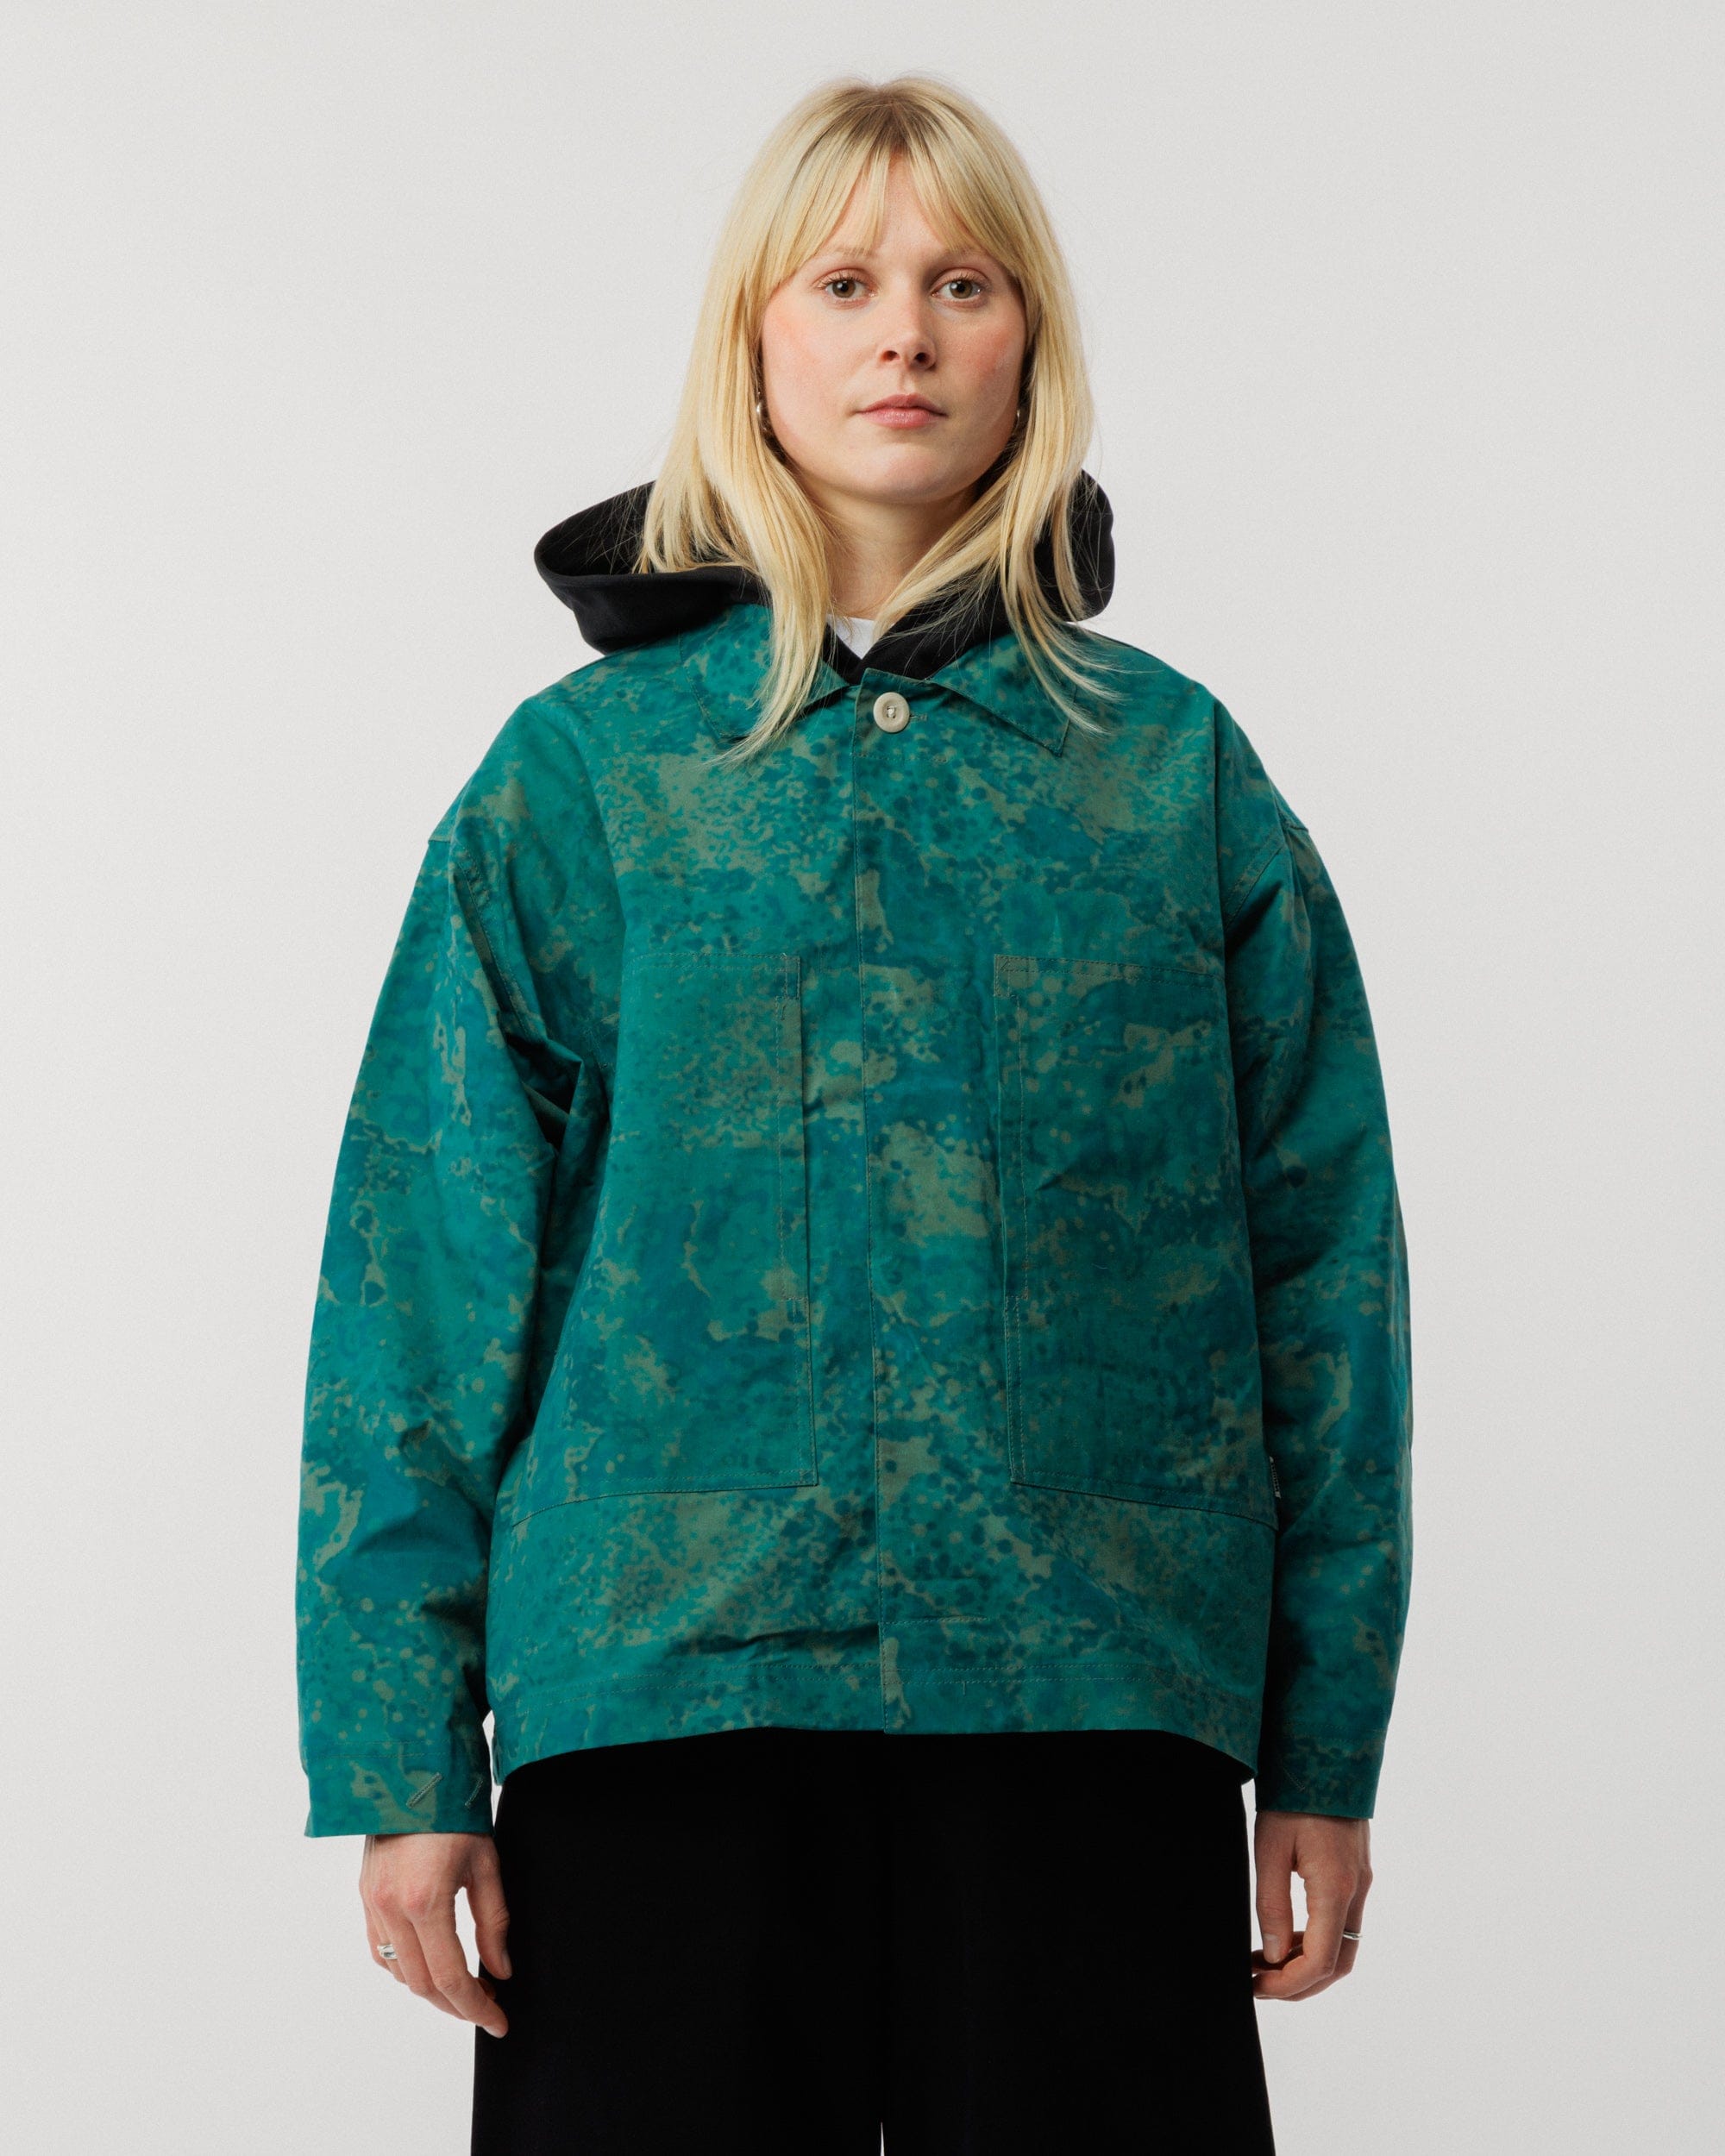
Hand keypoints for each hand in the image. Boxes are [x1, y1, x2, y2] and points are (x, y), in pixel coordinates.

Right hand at [359, 1830, 512, 2036]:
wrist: (410, 1769)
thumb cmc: (454, 1810)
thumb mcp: (487, 1863)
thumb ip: (494, 1922)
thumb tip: (500, 1970)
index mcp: (425, 1900)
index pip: (451, 1978)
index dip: (476, 2007)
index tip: (499, 2020)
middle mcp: (391, 1908)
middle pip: (422, 1984)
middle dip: (456, 2005)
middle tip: (487, 2008)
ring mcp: (372, 1903)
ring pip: (398, 1972)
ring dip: (430, 1989)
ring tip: (464, 1986)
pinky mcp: (365, 1895)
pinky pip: (379, 1949)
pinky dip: (404, 1967)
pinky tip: (429, 1964)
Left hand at [1251, 1810, 1371, 2001]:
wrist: (1324, 1753)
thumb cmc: (1294, 1796)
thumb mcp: (1269, 1848)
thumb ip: (1272, 1906)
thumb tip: (1272, 1956)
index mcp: (1335, 1888)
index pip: (1320, 1961)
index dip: (1288, 1984)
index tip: (1257, 1986)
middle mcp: (1356, 1891)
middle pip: (1338, 1963)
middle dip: (1300, 1984)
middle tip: (1259, 1985)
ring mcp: (1359, 1882)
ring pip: (1342, 1945)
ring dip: (1307, 1963)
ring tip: (1264, 1962)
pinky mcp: (1355, 1872)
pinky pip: (1341, 1922)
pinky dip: (1315, 1939)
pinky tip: (1285, 1936)